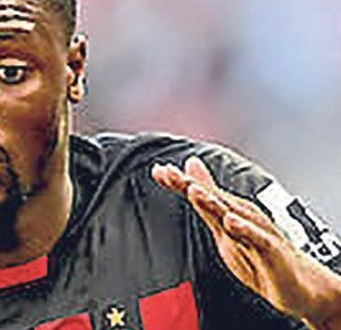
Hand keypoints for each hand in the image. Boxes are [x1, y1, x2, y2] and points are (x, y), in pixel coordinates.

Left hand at [152, 156, 340, 328]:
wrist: (299, 285)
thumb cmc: (259, 254)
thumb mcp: (225, 228)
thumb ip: (206, 202)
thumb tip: (189, 172)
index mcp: (229, 212)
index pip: (201, 194)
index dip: (179, 183)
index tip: (157, 170)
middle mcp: (242, 216)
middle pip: (213, 199)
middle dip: (190, 186)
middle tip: (169, 174)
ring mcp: (257, 232)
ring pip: (232, 213)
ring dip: (213, 201)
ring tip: (193, 190)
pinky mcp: (272, 251)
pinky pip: (257, 239)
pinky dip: (245, 230)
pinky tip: (231, 222)